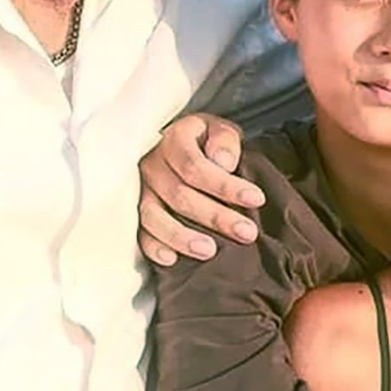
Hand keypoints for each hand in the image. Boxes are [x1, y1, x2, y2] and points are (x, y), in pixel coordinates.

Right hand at [138, 113, 265, 263]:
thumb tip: (223, 162)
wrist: (180, 146)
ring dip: (182, 237)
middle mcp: (152, 164)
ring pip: (154, 216)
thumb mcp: (220, 131)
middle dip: (216, 216)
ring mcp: (140, 190)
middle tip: (247, 233)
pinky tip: (171, 260)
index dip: (226, 185)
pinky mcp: (134, 211)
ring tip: (210, 251)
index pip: (196, 166)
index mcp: (174, 140)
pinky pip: (139, 232)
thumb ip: (224, 141)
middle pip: (180, 195)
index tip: (256, 199)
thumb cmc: (206, 143)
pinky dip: (153, 247)